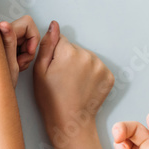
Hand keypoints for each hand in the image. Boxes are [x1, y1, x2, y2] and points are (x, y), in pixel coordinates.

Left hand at [0, 15, 39, 85]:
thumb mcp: (8, 61)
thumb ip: (9, 40)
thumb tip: (4, 24)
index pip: (27, 23)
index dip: (33, 37)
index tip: (29, 50)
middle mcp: (0, 35)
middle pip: (27, 31)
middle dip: (29, 47)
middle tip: (21, 59)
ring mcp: (4, 41)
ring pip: (26, 39)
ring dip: (26, 53)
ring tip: (18, 64)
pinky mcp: (6, 47)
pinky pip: (21, 46)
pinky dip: (23, 56)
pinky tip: (17, 64)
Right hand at [33, 21, 114, 142]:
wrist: (70, 122)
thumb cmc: (51, 100)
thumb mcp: (39, 71)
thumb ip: (47, 45)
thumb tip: (53, 25)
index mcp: (68, 51)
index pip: (60, 41)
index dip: (55, 55)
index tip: (54, 69)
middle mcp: (87, 55)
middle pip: (75, 49)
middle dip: (69, 60)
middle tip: (63, 80)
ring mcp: (100, 66)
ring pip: (86, 58)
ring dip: (81, 67)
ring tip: (73, 85)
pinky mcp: (108, 76)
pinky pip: (97, 68)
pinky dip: (92, 76)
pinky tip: (83, 87)